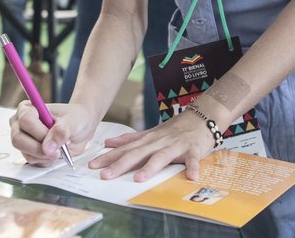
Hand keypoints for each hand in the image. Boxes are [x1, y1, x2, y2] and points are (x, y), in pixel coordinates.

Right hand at [9, 101, 96, 165]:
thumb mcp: (73, 120)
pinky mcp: (28, 153)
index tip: (56, 135)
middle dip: (40, 147)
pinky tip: (55, 152)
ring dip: (45, 155)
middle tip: (57, 148)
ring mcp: (23, 140)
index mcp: (27, 108)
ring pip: (26, 153)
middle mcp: (20, 124)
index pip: (25, 120)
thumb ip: (62, 130)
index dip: (40, 132)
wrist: (81, 129)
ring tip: (59, 148)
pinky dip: (46, 160)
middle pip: (18, 140)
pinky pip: (33, 162)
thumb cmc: (75, 119)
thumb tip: (48, 146)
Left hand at [88, 109, 217, 181]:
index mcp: (148, 140)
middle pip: (138, 154)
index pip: (125, 149)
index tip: (92, 165)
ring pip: (161, 156)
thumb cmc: (175, 129)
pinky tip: (191, 177)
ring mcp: (176, 145)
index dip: (108, 157)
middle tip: (105, 175)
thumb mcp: (151, 133)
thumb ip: (131, 139)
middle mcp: (159, 142)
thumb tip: (109, 143)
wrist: (202, 116)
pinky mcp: (194, 149)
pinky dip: (192, 167)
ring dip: (151, 167)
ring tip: (139, 178)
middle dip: (121, 164)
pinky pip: (193, 159)